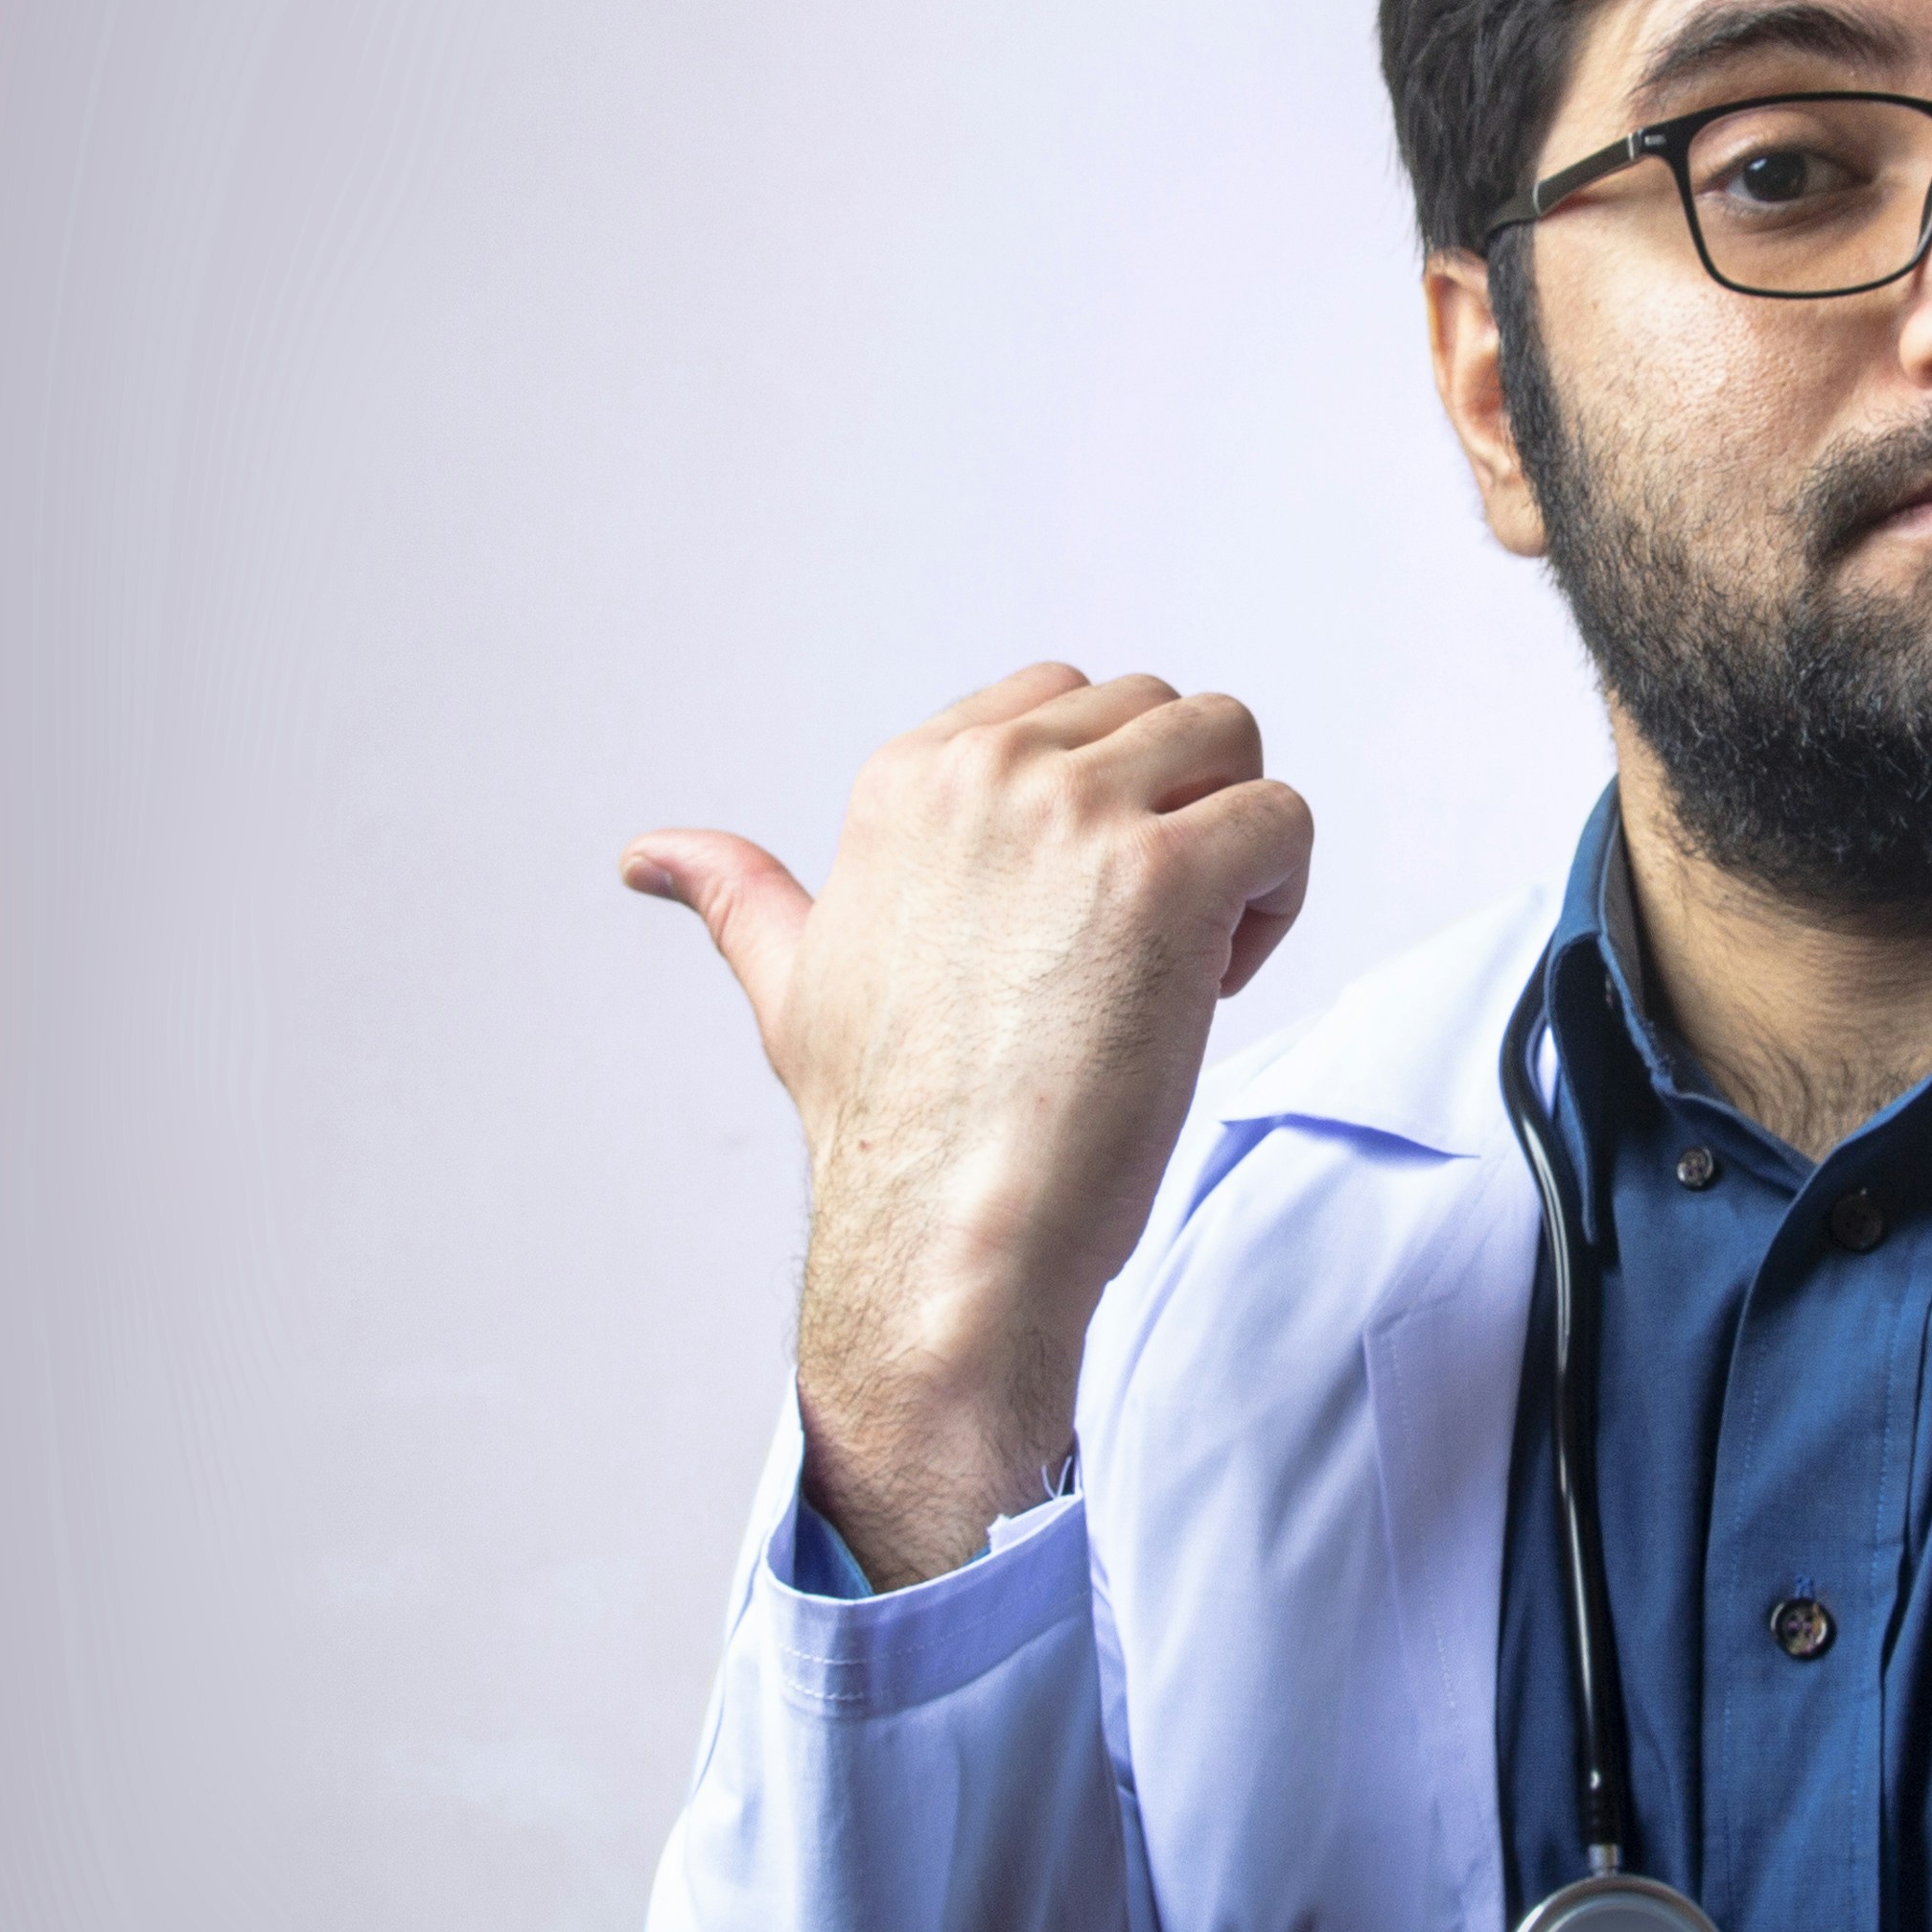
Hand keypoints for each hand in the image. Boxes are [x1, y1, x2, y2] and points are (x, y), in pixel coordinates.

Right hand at [623, 666, 1312, 1586]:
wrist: (949, 1235)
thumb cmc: (887, 1130)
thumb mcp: (791, 984)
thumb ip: (738, 896)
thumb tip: (649, 856)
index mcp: (909, 776)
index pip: (1061, 696)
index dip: (1095, 802)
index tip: (1070, 918)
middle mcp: (990, 770)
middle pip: (1159, 712)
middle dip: (1176, 815)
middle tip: (1137, 950)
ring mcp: (1079, 813)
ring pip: (1231, 742)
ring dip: (1235, 843)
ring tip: (1184, 958)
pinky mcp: (1168, 873)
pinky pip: (1282, 817)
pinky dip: (1278, 896)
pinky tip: (1213, 986)